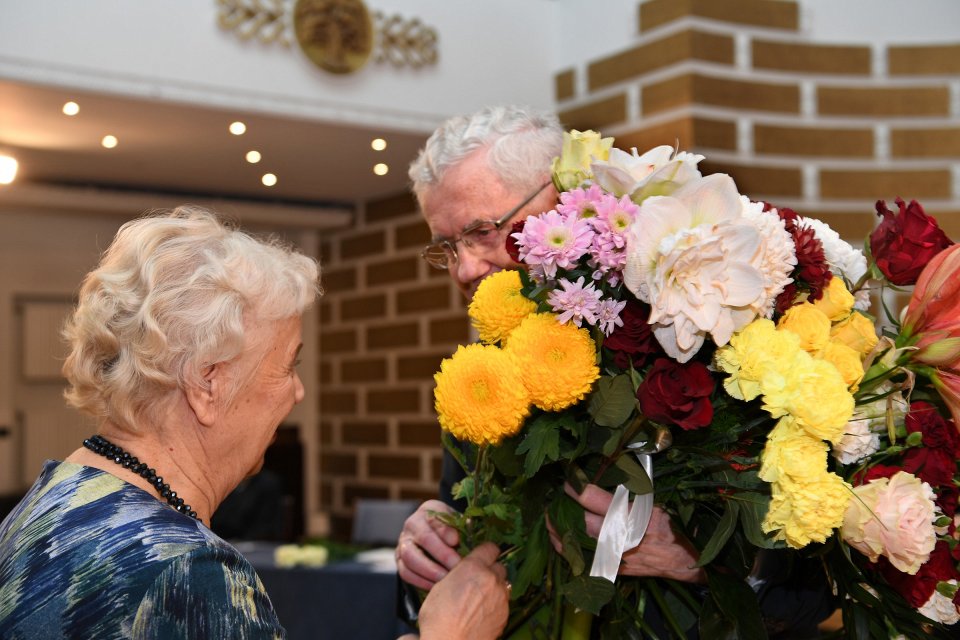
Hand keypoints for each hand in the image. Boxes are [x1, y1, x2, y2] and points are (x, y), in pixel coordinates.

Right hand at [396, 500, 461, 589]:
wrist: (435, 536)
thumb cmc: (451, 529)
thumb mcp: (457, 522)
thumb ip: (463, 527)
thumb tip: (469, 530)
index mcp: (428, 511)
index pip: (435, 519)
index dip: (445, 531)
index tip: (457, 541)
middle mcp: (412, 524)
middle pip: (423, 538)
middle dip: (441, 554)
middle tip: (456, 565)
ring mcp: (403, 542)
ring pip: (410, 557)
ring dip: (430, 570)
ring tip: (446, 578)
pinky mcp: (400, 560)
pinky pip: (406, 573)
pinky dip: (421, 581)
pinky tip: (436, 586)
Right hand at [417, 542, 509, 639]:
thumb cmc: (440, 618)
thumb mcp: (441, 584)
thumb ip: (460, 573)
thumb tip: (464, 572)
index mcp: (474, 567)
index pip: (489, 548)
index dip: (486, 552)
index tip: (484, 555)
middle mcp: (491, 579)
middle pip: (499, 567)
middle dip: (490, 572)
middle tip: (478, 581)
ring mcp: (500, 597)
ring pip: (502, 586)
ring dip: (493, 589)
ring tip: (478, 601)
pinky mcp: (504, 614)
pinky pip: (503, 604)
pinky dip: (495, 606)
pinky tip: (481, 613)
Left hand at [559, 483, 704, 583]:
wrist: (684, 561)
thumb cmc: (671, 527)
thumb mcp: (653, 502)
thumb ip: (630, 491)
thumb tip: (609, 469)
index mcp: (629, 516)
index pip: (590, 498)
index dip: (574, 487)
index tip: (568, 479)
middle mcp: (617, 537)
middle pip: (577, 523)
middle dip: (562, 510)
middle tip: (555, 499)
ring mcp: (613, 556)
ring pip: (575, 544)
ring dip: (559, 532)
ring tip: (551, 518)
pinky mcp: (612, 568)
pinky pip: (582, 560)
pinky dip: (568, 550)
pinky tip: (561, 540)